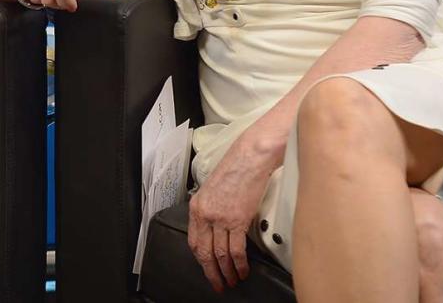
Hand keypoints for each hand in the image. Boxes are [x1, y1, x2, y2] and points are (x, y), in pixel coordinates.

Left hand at [186, 135, 274, 292]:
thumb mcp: (212, 190)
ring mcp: (220, 218)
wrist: (249, 159)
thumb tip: (215, 228)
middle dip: (211, 272)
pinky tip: (242, 271)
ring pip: (220, 254)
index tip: (206, 269)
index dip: (200, 259)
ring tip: (232, 280)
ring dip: (227, 271)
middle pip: (204, 252)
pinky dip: (239, 264)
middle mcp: (205, 214)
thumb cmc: (234, 170)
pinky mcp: (237, 220)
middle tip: (218, 284)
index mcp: (197, 207)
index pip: (193, 241)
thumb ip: (210, 209)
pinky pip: (236, 250)